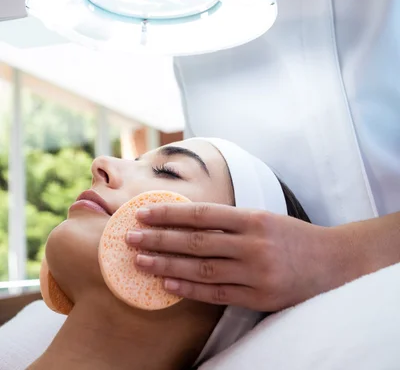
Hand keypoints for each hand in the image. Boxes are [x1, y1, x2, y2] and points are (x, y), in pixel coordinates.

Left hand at [125, 202, 341, 310]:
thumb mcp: (264, 217)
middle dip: (159, 239)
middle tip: (130, 237)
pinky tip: (167, 284)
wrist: (331, 262)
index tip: (144, 213)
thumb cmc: (292, 236)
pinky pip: (216, 293)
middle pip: (196, 241)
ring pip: (201, 268)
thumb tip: (185, 221)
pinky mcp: (258, 297)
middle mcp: (252, 244)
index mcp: (253, 218)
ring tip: (141, 260)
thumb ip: (230, 220)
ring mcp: (255, 272)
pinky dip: (190, 288)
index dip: (171, 214)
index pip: (202, 214)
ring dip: (167, 265)